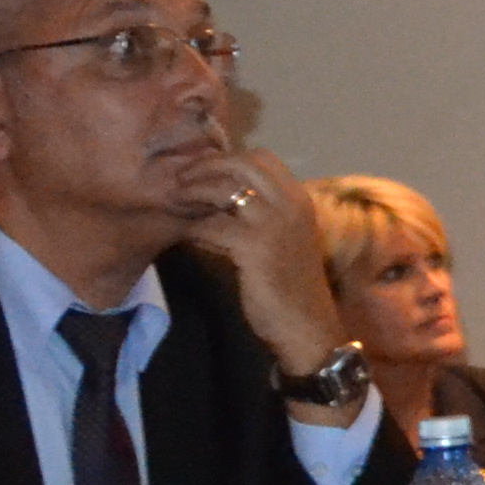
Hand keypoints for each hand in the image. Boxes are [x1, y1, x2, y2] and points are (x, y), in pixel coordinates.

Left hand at [182, 148, 346, 372]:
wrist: (306, 327)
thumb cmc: (292, 286)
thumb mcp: (283, 239)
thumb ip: (260, 214)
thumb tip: (217, 194)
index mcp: (300, 200)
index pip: (262, 157)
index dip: (228, 158)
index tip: (204, 171)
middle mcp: (291, 205)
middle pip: (243, 163)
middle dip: (207, 166)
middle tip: (182, 180)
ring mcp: (274, 225)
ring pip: (225, 188)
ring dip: (194, 192)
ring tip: (178, 202)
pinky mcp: (255, 248)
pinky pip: (211, 225)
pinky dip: (194, 228)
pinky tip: (187, 236)